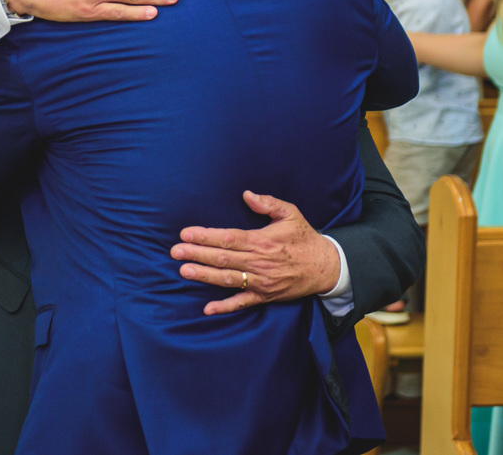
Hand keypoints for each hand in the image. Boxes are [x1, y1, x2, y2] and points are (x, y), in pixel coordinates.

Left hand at [170, 190, 340, 315]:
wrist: (327, 267)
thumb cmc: (304, 238)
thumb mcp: (291, 213)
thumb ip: (268, 203)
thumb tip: (247, 194)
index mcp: (262, 241)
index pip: (228, 238)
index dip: (205, 236)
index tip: (185, 234)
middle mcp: (260, 262)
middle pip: (223, 258)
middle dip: (197, 254)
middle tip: (175, 252)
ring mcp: (261, 281)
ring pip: (228, 279)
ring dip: (205, 276)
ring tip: (184, 271)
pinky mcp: (265, 296)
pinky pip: (243, 303)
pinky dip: (225, 306)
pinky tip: (207, 308)